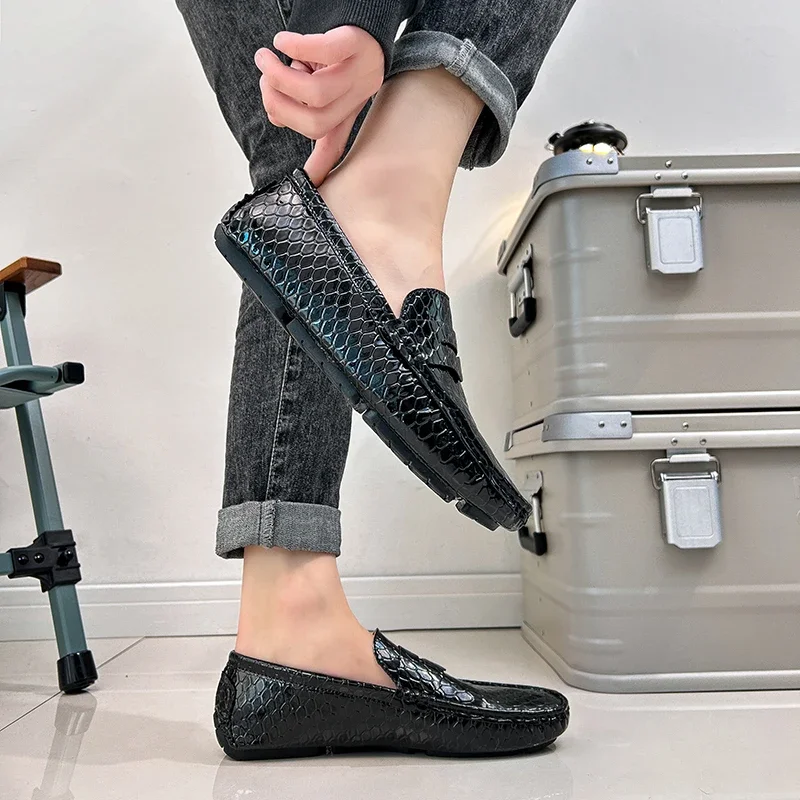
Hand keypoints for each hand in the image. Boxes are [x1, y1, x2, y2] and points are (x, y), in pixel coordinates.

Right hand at [255, 26, 383, 184]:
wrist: (364, 11)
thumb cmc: (337, 45)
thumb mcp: (321, 79)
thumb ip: (302, 102)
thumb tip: (277, 118)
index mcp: (348, 108)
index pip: (336, 144)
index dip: (322, 166)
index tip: (309, 184)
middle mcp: (357, 96)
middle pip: (315, 123)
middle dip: (280, 106)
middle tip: (264, 81)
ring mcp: (360, 71)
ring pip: (316, 94)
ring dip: (280, 79)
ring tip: (265, 58)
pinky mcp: (356, 42)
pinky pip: (324, 51)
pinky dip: (295, 47)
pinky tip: (280, 41)